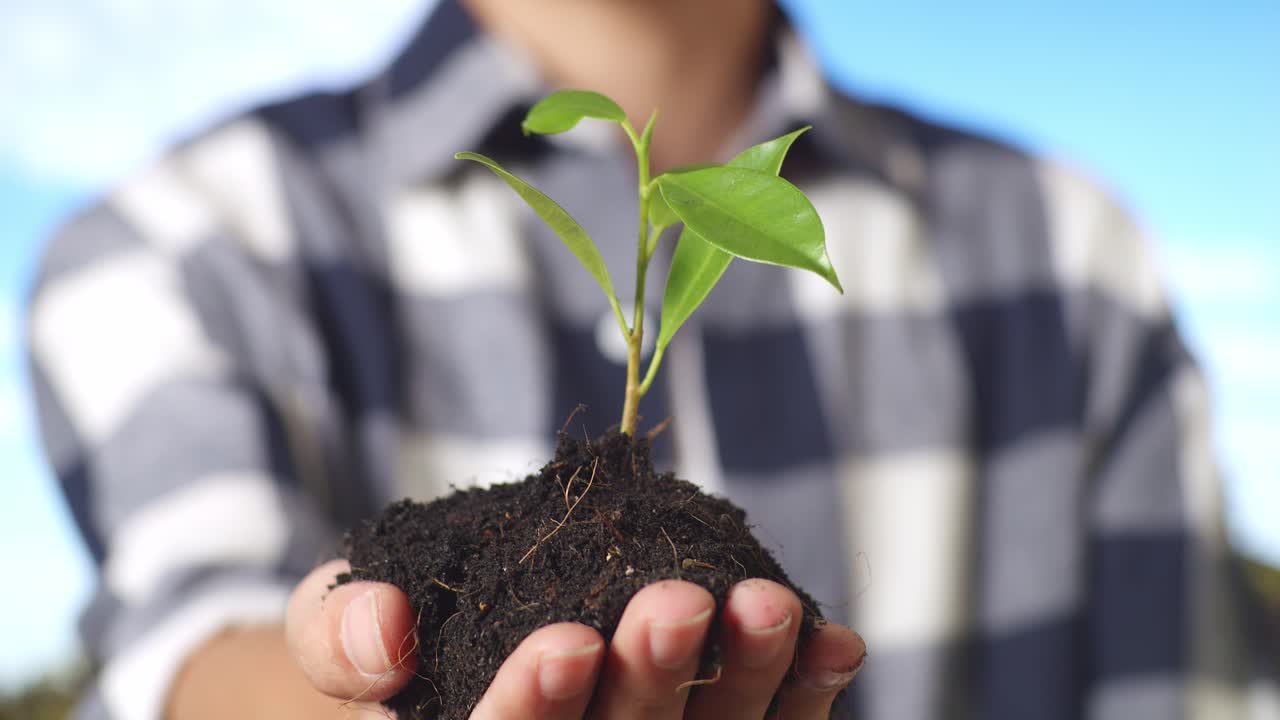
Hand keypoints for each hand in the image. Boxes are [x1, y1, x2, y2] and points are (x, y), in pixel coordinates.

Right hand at [286, 559, 865, 718]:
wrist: (456, 632)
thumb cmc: (397, 629)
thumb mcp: (336, 616)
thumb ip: (342, 632)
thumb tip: (385, 636)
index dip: (532, 712)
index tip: (564, 642)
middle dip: (650, 683)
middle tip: (677, 603)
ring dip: (745, 680)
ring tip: (769, 605)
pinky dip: (801, 693)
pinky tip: (833, 640)